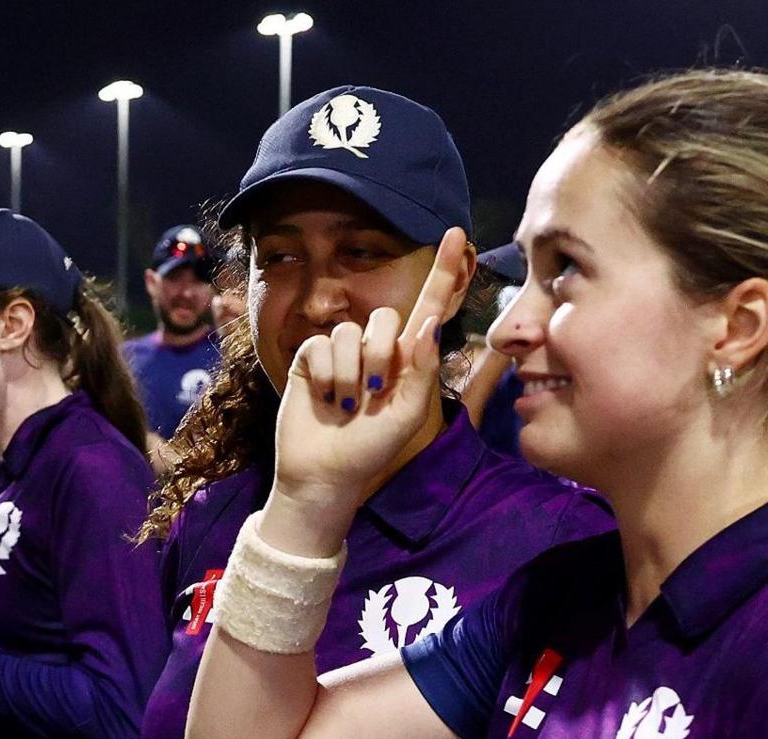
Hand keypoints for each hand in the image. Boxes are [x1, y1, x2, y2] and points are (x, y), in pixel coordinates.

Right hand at [267, 229, 473, 548]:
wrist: (324, 475)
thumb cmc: (371, 450)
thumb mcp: (407, 415)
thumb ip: (421, 370)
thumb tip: (426, 325)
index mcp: (407, 361)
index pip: (427, 309)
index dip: (441, 272)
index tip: (455, 234)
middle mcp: (376, 350)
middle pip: (385, 319)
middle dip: (380, 357)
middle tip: (372, 396)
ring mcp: (342, 351)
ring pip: (350, 332)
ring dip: (351, 375)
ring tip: (347, 406)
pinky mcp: (312, 356)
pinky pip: (322, 345)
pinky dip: (327, 376)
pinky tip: (325, 399)